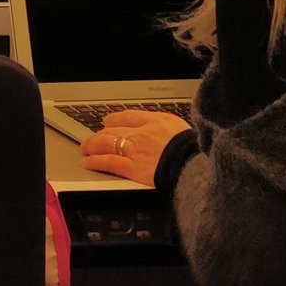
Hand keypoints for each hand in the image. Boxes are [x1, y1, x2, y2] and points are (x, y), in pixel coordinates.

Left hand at [77, 110, 191, 185]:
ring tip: (86, 149)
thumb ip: (171, 132)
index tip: (109, 121)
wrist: (198, 169)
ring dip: (93, 146)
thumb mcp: (187, 133)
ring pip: (107, 144)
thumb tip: (166, 135)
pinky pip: (108, 162)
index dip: (116, 119)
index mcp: (159, 122)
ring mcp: (136, 150)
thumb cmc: (198, 155)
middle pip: (114, 129)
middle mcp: (144, 133)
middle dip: (100, 134)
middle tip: (93, 139)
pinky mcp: (133, 168)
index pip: (131, 116)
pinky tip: (88, 162)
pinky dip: (95, 161)